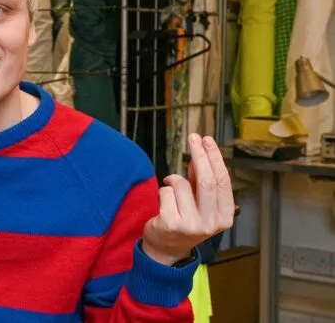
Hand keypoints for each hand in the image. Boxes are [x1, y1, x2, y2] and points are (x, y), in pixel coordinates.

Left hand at [142, 133, 234, 265]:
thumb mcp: (200, 202)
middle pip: (206, 181)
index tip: (207, 140)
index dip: (214, 157)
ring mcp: (191, 225)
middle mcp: (211, 223)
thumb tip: (200, 153)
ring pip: (181, 184)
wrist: (167, 249)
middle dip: (199, 155)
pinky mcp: (171, 223)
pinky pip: (165, 192)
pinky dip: (161, 192)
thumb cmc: (185, 220)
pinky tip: (162, 204)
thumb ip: (201, 181)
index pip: (222, 181)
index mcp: (225, 216)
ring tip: (171, 192)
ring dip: (173, 180)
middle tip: (193, 138)